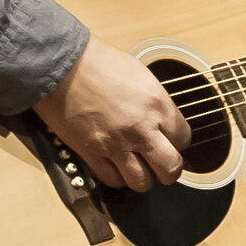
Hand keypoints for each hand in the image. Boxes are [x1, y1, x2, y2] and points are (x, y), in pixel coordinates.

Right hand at [36, 37, 188, 191]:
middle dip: (170, 170)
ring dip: (143, 178)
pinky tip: (117, 167)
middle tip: (163, 166)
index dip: (179, 142)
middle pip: (171, 168)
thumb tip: (164, 121)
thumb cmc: (98, 63)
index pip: (184, 139)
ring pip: (142, 182)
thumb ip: (156, 103)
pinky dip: (117, 178)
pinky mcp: (92, 153)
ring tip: (139, 169)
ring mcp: (116, 144)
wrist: (61, 65)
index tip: (171, 141)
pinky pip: (113, 180)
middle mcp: (141, 129)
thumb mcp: (141, 75)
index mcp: (157, 105)